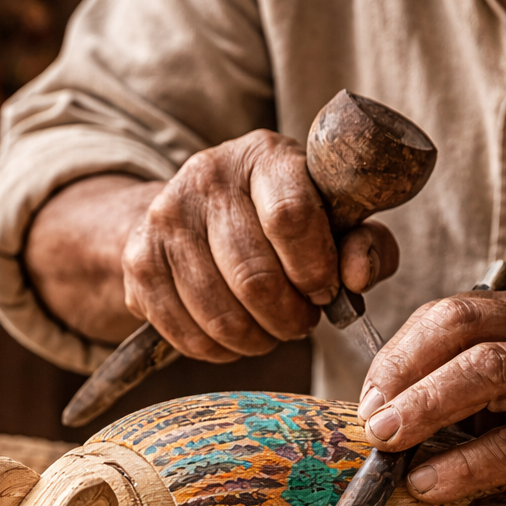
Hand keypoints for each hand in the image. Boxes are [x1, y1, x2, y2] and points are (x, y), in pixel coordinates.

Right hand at [121, 130, 398, 361]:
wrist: (196, 212)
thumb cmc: (282, 220)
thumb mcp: (335, 220)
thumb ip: (366, 244)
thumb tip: (356, 279)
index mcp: (265, 155)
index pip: (290, 217)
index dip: (314, 270)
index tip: (325, 292)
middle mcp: (208, 176)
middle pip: (254, 276)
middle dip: (288, 317)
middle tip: (300, 322)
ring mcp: (166, 217)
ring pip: (219, 313)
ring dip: (256, 339)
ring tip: (270, 331)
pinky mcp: (139, 260)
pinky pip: (185, 331)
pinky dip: (218, 350)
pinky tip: (234, 337)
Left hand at [356, 289, 505, 505]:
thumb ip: (458, 384)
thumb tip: (376, 411)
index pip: (450, 314)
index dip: (399, 353)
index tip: (368, 397)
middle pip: (465, 330)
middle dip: (405, 372)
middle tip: (371, 418)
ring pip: (489, 374)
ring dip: (426, 407)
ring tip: (388, 442)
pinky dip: (464, 465)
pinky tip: (429, 483)